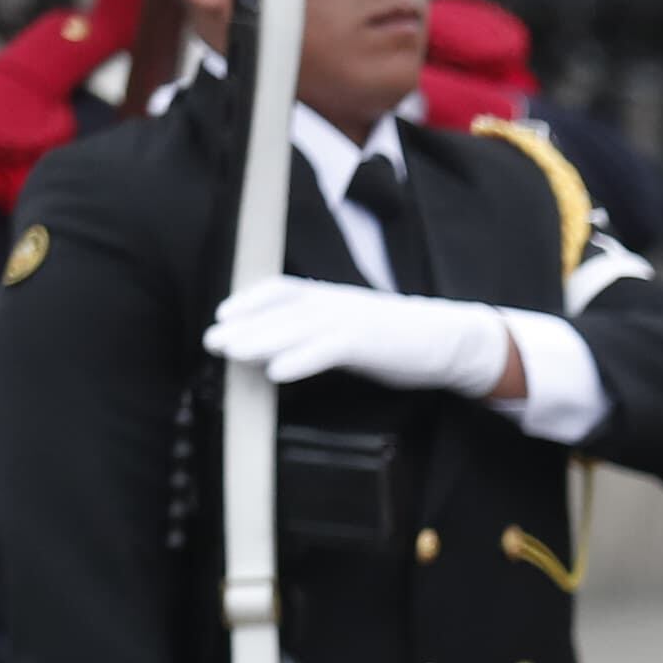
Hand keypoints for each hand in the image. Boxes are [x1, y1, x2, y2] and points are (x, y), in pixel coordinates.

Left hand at [205, 276, 512, 395]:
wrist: (451, 340)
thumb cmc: (403, 341)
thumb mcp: (358, 330)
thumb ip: (325, 335)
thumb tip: (289, 351)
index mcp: (333, 298)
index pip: (282, 290)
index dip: (250, 300)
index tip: (223, 314)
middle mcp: (336, 303)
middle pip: (279, 312)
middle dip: (243, 326)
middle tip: (211, 342)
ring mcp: (351, 321)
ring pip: (294, 328)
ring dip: (258, 341)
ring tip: (230, 354)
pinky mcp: (366, 342)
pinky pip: (326, 349)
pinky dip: (299, 359)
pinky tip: (276, 372)